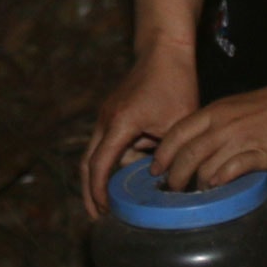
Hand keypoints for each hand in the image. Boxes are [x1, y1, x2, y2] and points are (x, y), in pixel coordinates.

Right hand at [80, 45, 199, 218]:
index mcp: (120, 123)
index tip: (105, 212)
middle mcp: (106, 120)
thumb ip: (171, 153)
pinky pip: (107, 143)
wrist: (164, 50)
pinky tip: (126, 175)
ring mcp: (107, 115)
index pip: (100, 165)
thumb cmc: (175, 83)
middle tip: (97, 216)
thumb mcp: (179, 122)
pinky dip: (113, 161)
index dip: (99, 192)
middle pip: (87, 163)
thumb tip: (168, 183)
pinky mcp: (113, 113)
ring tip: (111, 202)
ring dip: (103, 177)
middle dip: (90, 191)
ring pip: (97, 154)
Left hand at [151, 79, 266, 194]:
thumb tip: (199, 148)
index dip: (163, 153)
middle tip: (171, 190)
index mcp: (214, 112)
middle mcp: (222, 125)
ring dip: (197, 184)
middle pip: (187, 154)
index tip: (155, 169)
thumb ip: (216, 126)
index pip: (177, 133)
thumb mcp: (235, 108)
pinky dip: (222, 181)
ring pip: (206, 166)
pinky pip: (233, 169)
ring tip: (195, 196)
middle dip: (175, 176)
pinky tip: (219, 188)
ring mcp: (240, 139)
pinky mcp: (260, 153)